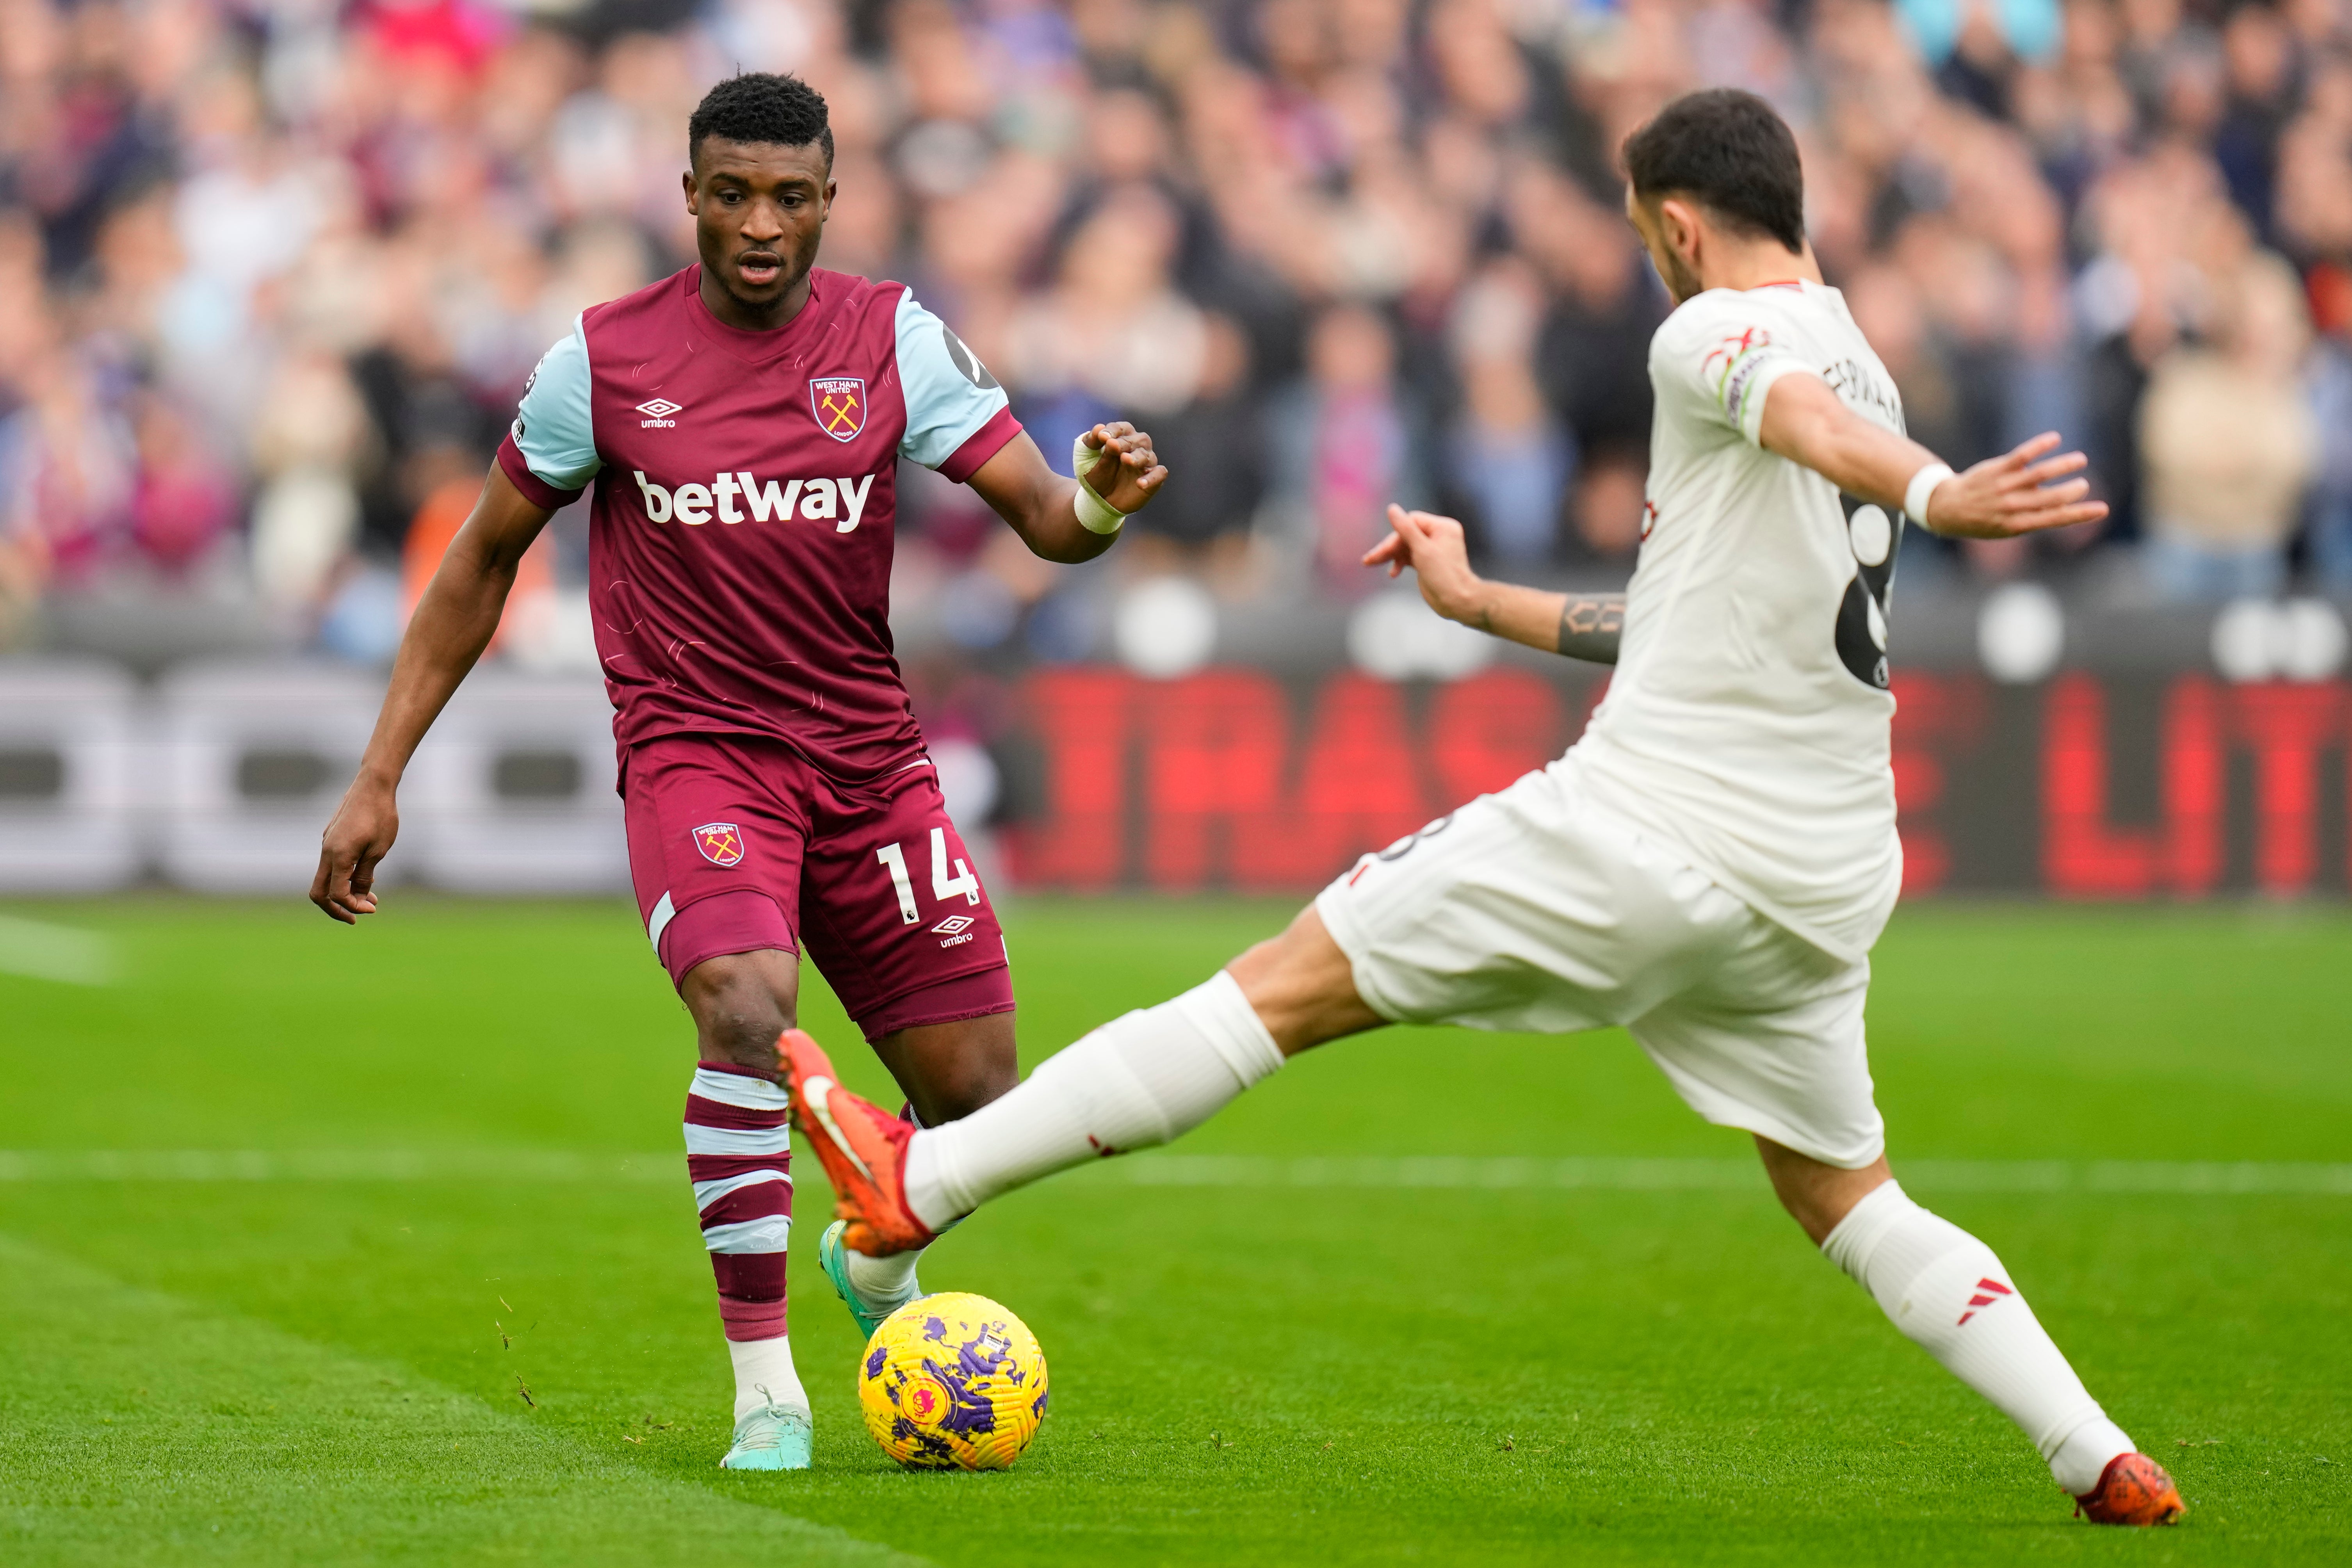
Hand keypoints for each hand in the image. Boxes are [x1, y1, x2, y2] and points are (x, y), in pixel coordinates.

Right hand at [311, 775, 398, 924]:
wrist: (373, 785)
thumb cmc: (380, 816)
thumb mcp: (378, 851)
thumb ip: (364, 876)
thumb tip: (357, 899)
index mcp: (337, 856)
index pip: (335, 894)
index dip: (351, 907)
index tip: (372, 910)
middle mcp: (326, 851)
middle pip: (319, 892)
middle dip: (336, 909)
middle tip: (357, 918)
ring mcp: (327, 844)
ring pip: (326, 879)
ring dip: (343, 893)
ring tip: (370, 899)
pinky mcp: (332, 838)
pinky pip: (332, 865)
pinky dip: (344, 878)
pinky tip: (364, 878)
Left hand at [1080, 422, 1167, 513]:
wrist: (1099, 500)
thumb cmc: (1095, 474)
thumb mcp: (1086, 457)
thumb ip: (1091, 442)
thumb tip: (1099, 427)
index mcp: (1122, 437)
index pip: (1122, 428)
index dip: (1113, 431)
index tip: (1102, 437)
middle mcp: (1138, 447)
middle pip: (1138, 439)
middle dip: (1124, 442)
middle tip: (1112, 446)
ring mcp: (1146, 463)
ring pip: (1148, 455)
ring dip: (1137, 457)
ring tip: (1125, 460)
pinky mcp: (1153, 480)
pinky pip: (1160, 474)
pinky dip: (1152, 477)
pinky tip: (1140, 483)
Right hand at [1363, 504, 1489, 625]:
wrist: (1457, 601)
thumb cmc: (1444, 575)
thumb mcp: (1422, 549)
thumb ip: (1405, 528)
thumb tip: (1391, 508)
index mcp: (1442, 527)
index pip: (1412, 521)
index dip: (1396, 534)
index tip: (1384, 549)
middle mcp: (1439, 535)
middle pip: (1406, 534)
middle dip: (1389, 547)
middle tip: (1370, 559)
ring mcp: (1433, 548)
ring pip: (1405, 546)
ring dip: (1389, 555)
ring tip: (1370, 563)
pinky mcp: (1427, 561)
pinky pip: (1409, 556)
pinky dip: (1399, 563)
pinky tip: (1392, 573)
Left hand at [1923, 433, 2109, 538]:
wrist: (1947, 508)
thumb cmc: (1983, 519)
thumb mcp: (2006, 527)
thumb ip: (2034, 515)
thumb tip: (2066, 503)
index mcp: (2016, 524)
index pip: (2054, 519)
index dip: (2079, 514)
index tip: (2102, 509)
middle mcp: (2011, 506)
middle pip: (2050, 497)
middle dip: (2071, 491)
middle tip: (2084, 484)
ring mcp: (2003, 486)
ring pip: (2038, 474)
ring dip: (2062, 465)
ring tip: (2080, 459)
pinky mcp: (1996, 469)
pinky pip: (2021, 456)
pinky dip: (2039, 446)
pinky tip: (2055, 438)